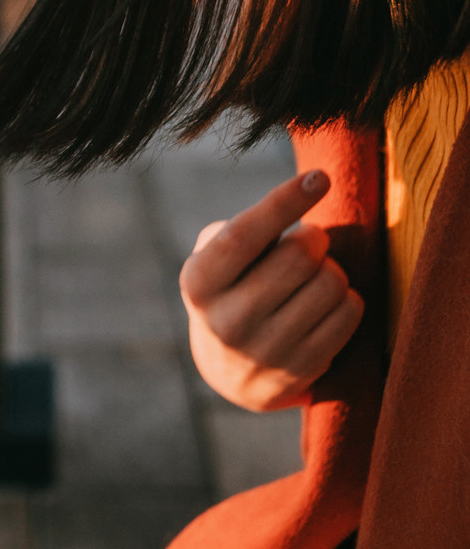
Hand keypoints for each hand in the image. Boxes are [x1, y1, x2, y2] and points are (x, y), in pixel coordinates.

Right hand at [180, 169, 362, 410]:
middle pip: (300, 255)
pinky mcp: (302, 371)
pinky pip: (349, 314)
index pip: (245, 235)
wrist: (230, 371)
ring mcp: (266, 351)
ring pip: (331, 284)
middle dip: (315, 238)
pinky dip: (347, 298)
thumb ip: (246, 231)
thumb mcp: (215, 259)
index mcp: (200, 283)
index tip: (320, 177)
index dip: (285, 201)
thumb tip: (302, 200)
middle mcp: (227, 321)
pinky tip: (327, 304)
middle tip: (310, 241)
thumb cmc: (231, 290)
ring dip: (332, 269)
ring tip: (314, 277)